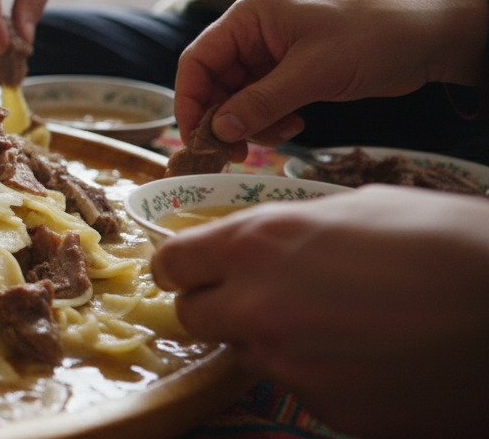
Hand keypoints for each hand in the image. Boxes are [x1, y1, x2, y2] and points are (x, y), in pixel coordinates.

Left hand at [151, 186, 488, 438]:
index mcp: (257, 244)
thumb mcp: (357, 208)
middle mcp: (257, 309)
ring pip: (247, 354)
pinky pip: (301, 389)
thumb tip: (265, 241)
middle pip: (193, 317)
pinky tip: (370, 354)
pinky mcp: (329, 410)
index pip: (170, 264)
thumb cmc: (447, 241)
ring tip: (339, 322)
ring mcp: (290, 367)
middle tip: (264, 296)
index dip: (183, 265)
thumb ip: (290, 229)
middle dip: (218, 306)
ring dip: (273, 340)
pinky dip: (323, 373)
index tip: (195, 267)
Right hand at [174, 0, 486, 152]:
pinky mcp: (293, 70)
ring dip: (251, 122)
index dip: (190, 100)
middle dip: (224, 118)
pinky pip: (264, 100)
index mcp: (249, 17)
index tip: (196, 138)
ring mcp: (274, 52)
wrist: (427, 35)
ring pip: (239, 96)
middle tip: (237, 153)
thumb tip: (218, 130)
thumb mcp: (311, 73)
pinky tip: (295, 125)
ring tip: (281, 136)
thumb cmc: (370, 37)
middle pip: (216, 81)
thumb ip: (260, 102)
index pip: (198, 59)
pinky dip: (271, 119)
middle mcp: (255, 32)